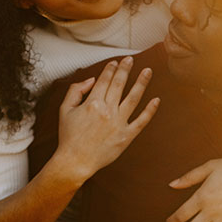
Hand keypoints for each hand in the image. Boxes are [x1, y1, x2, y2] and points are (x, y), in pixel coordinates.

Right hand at [56, 56, 158, 183]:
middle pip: (119, 84)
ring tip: (147, 71)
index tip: (116, 62)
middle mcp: (107, 111)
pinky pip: (141, 121)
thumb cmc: (69, 137)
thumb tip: (91, 80)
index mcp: (92, 103)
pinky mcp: (126, 136)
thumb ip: (75, 91)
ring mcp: (119, 123)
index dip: (111, 69)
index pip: (104, 80)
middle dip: (125, 69)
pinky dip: (150, 110)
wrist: (75, 161)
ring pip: (134, 98)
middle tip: (131, 59)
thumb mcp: (64, 110)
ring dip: (142, 82)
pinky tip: (156, 100)